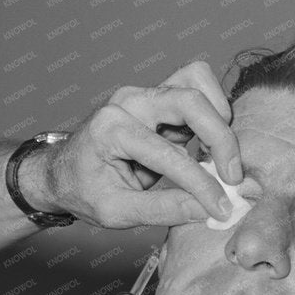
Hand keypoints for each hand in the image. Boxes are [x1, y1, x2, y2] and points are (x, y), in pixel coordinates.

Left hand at [31, 60, 242, 227]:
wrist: (63, 172)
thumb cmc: (83, 190)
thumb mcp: (115, 212)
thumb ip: (163, 209)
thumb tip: (210, 209)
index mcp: (109, 128)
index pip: (168, 154)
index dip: (201, 184)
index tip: (222, 207)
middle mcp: (127, 101)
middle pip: (189, 100)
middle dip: (220, 137)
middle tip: (232, 176)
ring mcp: (143, 94)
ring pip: (195, 82)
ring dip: (217, 117)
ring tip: (218, 157)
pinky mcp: (157, 97)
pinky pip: (195, 88)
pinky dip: (211, 112)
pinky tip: (208, 147)